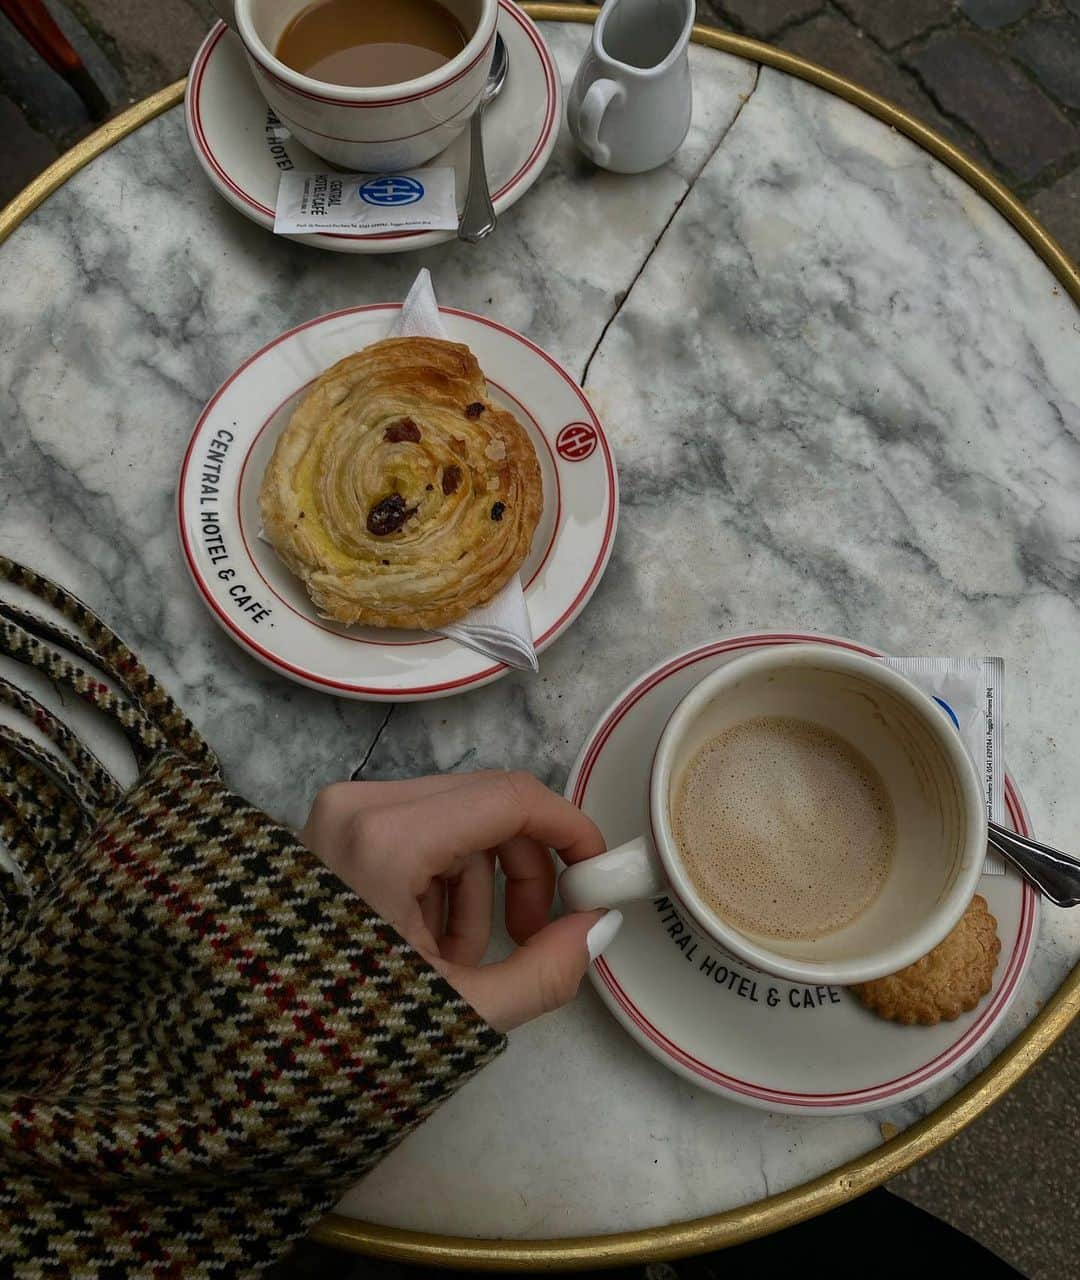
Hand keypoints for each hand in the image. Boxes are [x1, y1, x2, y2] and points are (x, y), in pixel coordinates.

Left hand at [298, 771, 621, 1031]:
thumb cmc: (338, 1038)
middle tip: (540, 931)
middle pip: (485, 804)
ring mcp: (339, 813)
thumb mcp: (458, 1015)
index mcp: (387, 838)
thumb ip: (545, 970)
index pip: (510, 797)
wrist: (237, 1059)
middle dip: (524, 867)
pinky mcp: (331, 829)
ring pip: (455, 820)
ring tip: (462, 957)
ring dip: (479, 885)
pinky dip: (440, 883)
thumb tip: (599, 925)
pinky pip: (418, 834)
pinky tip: (426, 944)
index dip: (569, 829)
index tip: (596, 871)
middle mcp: (358, 805)